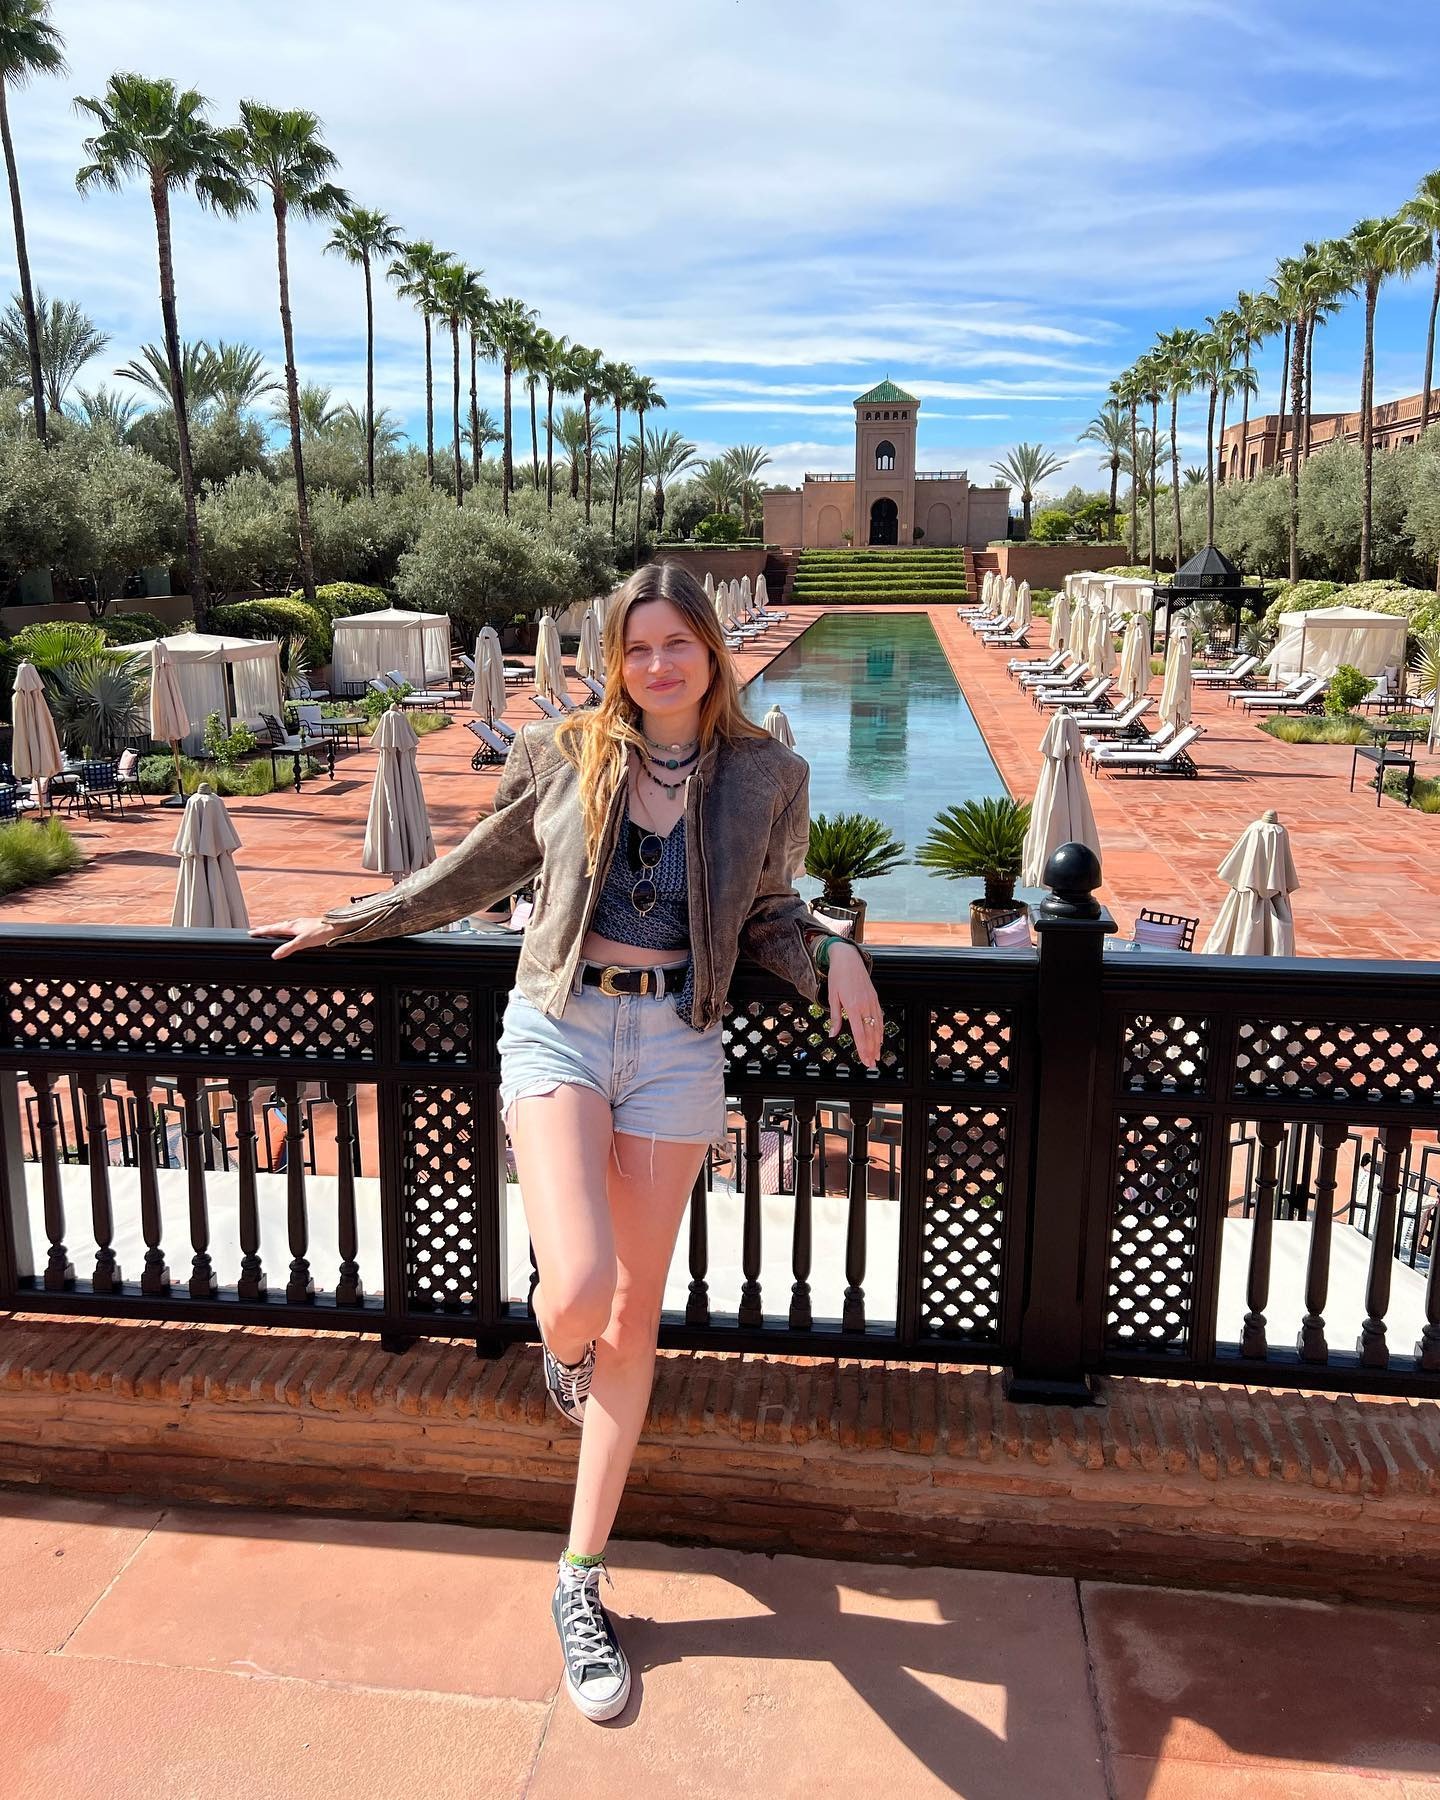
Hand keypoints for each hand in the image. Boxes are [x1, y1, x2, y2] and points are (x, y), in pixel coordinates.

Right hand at [249, 916, 343, 960]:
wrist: (338, 926)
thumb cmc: (322, 932)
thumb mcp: (303, 942)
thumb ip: (289, 948)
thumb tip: (275, 955)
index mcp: (292, 926)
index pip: (273, 928)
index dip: (262, 931)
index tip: (251, 932)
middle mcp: (296, 923)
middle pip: (277, 926)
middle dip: (266, 929)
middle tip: (256, 931)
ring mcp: (302, 924)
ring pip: (285, 926)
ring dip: (276, 928)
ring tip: (271, 931)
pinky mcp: (309, 926)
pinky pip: (293, 928)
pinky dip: (287, 930)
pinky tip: (292, 933)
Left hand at [825, 942, 883, 1068]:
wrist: (848, 959)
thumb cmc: (837, 977)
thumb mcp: (832, 997)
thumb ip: (834, 1017)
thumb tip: (832, 1034)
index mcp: (852, 1006)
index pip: (859, 1033)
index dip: (863, 1049)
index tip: (864, 1060)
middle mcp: (865, 1005)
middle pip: (870, 1033)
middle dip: (871, 1050)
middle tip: (871, 1064)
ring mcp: (871, 1001)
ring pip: (877, 1026)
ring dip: (877, 1043)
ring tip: (876, 1056)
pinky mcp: (874, 998)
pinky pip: (879, 1017)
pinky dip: (880, 1030)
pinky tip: (879, 1039)